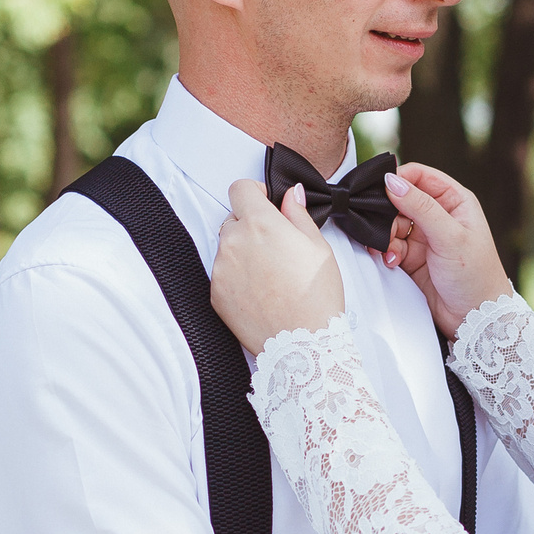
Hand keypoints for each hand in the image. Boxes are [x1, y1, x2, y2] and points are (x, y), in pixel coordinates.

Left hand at [212, 176, 343, 354]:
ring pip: (228, 247)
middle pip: (234, 218)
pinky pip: (222, 274)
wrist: (303, 345)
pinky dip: (237, 277)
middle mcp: (234, 242)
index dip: (255, 192)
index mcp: (260, 223)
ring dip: (244, 252)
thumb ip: (298, 214)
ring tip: (271, 276)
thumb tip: (290, 195)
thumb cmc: (316, 297)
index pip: (240, 188)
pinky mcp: (215, 293)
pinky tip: (261, 292)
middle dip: (251, 226)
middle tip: (277, 248)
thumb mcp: (318, 247)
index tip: (265, 203)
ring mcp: (221, 268)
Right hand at [379, 164, 514, 339]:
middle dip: (387, 214)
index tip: (381, 190)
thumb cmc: (475, 275)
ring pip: (391, 223)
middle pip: (400, 199)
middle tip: (386, 229)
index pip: (420, 176)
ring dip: (385, 236)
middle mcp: (438, 215)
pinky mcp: (412, 257)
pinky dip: (386, 251)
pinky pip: (390, 245)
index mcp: (455, 201)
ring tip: (390, 251)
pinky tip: (391, 261)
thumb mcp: (450, 236)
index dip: (399, 180)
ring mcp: (424, 237)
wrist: (474, 318)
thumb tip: (392, 181)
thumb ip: (421, 207)